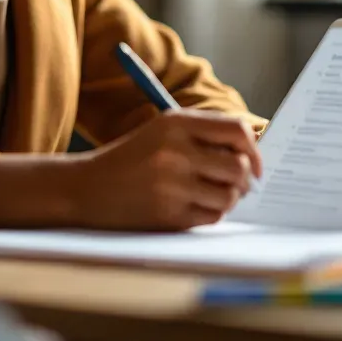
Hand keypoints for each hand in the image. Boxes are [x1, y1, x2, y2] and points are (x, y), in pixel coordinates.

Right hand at [0, 110, 261, 231]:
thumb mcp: (163, 130)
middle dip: (245, 180)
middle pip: (239, 166)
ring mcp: (171, 184)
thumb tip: (254, 148)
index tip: (254, 163)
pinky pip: (212, 217)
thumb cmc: (132, 157)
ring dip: (228, 199)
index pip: (236, 131)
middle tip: (236, 184)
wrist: (87, 188)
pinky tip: (193, 207)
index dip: (254, 149)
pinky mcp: (168, 214)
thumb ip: (204, 133)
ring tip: (211, 195)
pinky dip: (210, 214)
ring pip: (229, 196)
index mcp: (176, 123)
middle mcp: (175, 150)